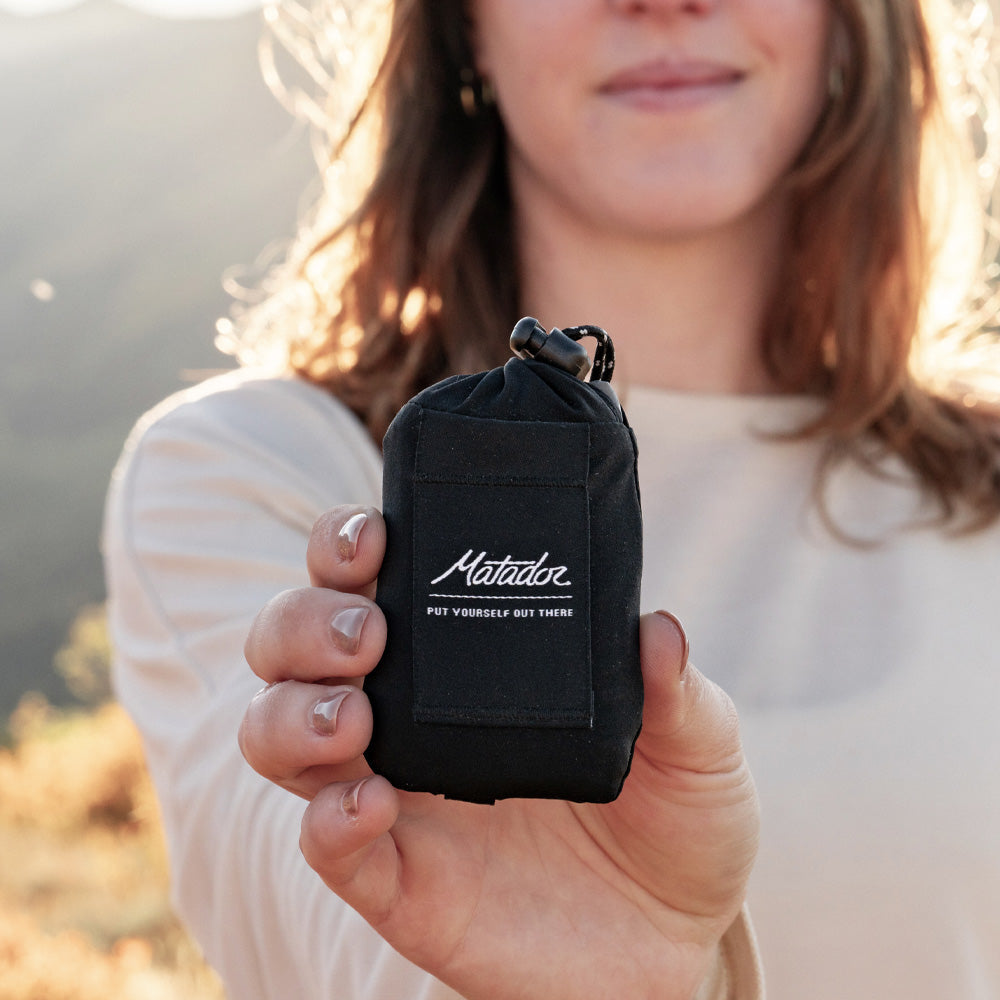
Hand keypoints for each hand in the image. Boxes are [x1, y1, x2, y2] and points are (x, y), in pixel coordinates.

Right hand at [240, 504, 758, 999]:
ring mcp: (397, 795)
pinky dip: (327, 819)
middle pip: (296, 645)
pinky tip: (369, 802)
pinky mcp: (397, 878)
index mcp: (466, 660)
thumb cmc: (671, 820)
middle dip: (304, 622)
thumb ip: (678, 693)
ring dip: (292, 713)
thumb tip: (658, 629)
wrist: (670, 940)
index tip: (376, 536)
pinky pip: (325, 844)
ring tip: (351, 716)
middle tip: (367, 632)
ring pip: (279, 735)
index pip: (372, 580)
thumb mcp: (695, 747)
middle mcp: (411, 714)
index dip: (347, 545)